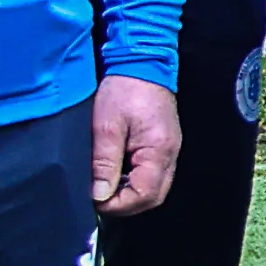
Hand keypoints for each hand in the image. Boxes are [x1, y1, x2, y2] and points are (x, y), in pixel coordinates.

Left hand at [89, 77, 182, 214]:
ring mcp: (170, 150)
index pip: (144, 195)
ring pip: (155, 188)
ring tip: (106, 186)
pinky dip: (136, 181)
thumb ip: (105, 163)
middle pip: (154, 197)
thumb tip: (100, 195)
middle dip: (126, 204)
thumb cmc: (123, 90)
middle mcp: (170, 155)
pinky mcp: (164, 144)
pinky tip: (117, 173)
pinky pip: (154, 174)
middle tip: (99, 198)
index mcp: (158, 151)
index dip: (119, 204)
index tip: (95, 200)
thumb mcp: (106, 127)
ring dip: (131, 193)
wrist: (142, 61)